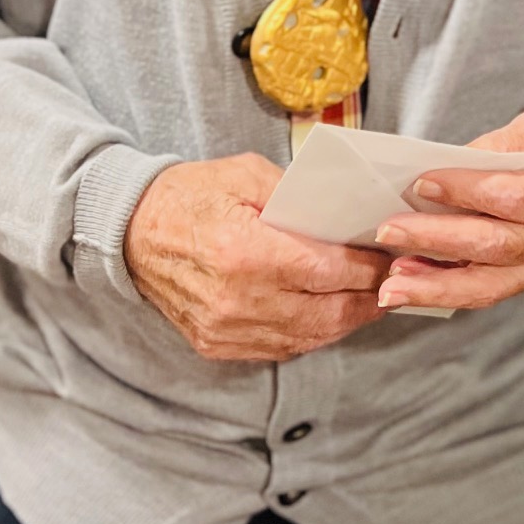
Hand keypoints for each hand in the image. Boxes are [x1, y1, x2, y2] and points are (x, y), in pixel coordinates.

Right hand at [123, 154, 390, 361]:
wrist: (127, 232)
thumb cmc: (189, 196)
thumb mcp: (245, 175)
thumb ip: (298, 196)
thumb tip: (346, 216)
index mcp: (245, 252)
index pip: (328, 271)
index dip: (368, 268)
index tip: (392, 257)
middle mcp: (237, 299)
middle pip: (326, 313)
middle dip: (369, 298)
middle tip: (396, 282)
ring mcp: (225, 329)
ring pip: (309, 337)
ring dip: (347, 321)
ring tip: (372, 300)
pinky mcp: (216, 345)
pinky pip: (281, 349)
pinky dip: (313, 334)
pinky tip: (332, 316)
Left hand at [372, 107, 523, 312]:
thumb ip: (494, 149)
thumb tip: (440, 172)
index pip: (515, 195)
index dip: (467, 192)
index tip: (421, 182)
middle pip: (497, 245)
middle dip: (438, 239)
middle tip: (390, 231)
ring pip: (490, 282)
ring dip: (436, 284)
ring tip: (392, 284)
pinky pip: (490, 291)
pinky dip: (450, 289)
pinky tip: (415, 286)